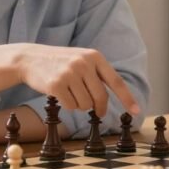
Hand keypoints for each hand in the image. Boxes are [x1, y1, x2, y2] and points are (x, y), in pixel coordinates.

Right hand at [14, 43, 140, 114]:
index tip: (137, 110)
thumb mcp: (82, 60)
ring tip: (70, 92)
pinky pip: (71, 106)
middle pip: (100, 97)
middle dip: (99, 107)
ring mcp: (70, 73)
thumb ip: (98, 75)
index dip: (127, 98)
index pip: (116, 81)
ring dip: (80, 105)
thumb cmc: (61, 62)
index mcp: (95, 56)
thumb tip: (111, 99)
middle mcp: (84, 63)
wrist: (31, 58)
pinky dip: (68, 105)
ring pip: (85, 104)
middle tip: (97, 112)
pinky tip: (60, 94)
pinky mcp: (56, 84)